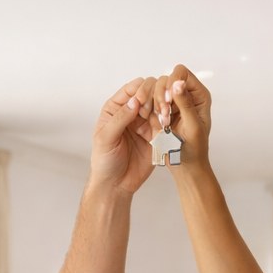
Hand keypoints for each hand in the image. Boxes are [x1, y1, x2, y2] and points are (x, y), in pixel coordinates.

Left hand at [89, 76, 158, 195]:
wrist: (116, 184)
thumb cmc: (104, 161)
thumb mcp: (106, 138)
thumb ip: (120, 118)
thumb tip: (135, 100)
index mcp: (116, 107)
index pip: (132, 88)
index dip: (141, 90)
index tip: (143, 102)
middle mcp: (132, 111)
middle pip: (149, 92)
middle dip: (155, 97)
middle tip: (155, 112)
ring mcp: (145, 122)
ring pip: (160, 105)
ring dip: (164, 109)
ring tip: (162, 120)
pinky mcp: (156, 135)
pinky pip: (166, 122)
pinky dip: (168, 122)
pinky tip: (166, 128)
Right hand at [152, 64, 212, 169]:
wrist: (184, 165)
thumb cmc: (194, 149)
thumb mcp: (193, 127)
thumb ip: (186, 104)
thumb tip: (178, 83)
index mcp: (198, 95)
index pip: (181, 73)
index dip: (172, 83)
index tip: (169, 101)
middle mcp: (185, 95)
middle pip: (165, 78)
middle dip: (161, 96)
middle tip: (164, 115)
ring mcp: (171, 102)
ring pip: (155, 89)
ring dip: (155, 105)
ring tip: (163, 123)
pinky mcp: (160, 111)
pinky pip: (149, 102)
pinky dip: (149, 112)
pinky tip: (158, 125)